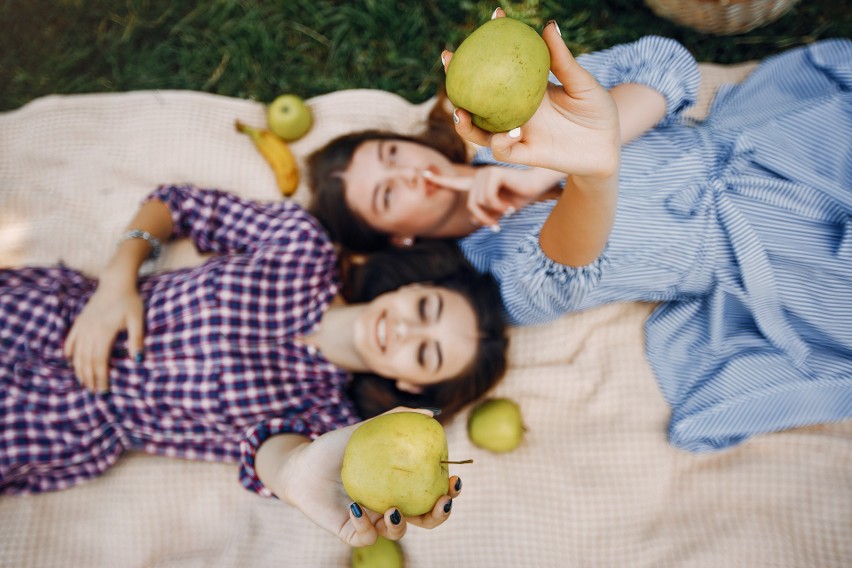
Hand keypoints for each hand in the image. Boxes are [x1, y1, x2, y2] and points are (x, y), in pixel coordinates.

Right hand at [64, 271, 144, 391]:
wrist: (115, 282)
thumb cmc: (129, 301)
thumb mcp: (137, 319)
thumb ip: (137, 339)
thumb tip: (138, 359)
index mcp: (104, 332)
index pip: (100, 361)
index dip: (101, 377)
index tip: (104, 390)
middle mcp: (90, 331)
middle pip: (86, 361)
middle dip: (89, 378)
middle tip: (93, 392)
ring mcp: (83, 326)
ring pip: (77, 353)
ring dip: (79, 369)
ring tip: (83, 382)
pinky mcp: (80, 321)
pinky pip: (71, 339)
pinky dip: (69, 352)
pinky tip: (70, 360)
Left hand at [278, 408, 461, 546]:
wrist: (300, 465)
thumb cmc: (333, 448)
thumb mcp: (364, 429)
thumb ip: (394, 419)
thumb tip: (431, 412)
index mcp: (399, 485)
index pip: (432, 492)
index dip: (450, 491)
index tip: (456, 478)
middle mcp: (390, 505)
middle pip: (425, 519)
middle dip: (440, 514)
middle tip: (443, 501)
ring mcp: (372, 520)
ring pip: (398, 532)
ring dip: (401, 524)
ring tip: (392, 508)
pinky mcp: (351, 531)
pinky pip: (366, 536)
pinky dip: (365, 525)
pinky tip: (356, 507)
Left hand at [424, 166, 563, 226]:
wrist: (537, 185)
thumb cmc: (520, 196)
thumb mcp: (500, 210)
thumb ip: (486, 214)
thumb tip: (472, 220)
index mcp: (478, 183)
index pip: (455, 182)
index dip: (439, 180)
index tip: (423, 174)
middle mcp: (479, 176)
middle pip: (471, 205)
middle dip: (483, 218)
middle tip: (496, 226)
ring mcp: (485, 173)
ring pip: (478, 202)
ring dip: (493, 214)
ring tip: (507, 213)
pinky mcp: (493, 173)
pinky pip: (488, 198)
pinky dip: (499, 208)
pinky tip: (509, 208)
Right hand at [443, 13, 619, 177]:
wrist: (607, 148)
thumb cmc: (597, 112)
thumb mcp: (582, 83)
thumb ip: (563, 61)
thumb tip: (548, 26)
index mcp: (526, 89)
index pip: (501, 64)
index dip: (493, 41)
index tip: (493, 17)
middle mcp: (516, 110)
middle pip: (478, 97)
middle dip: (458, 79)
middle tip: (448, 60)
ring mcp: (518, 133)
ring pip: (480, 131)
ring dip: (465, 123)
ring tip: (459, 110)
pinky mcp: (527, 154)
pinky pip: (506, 151)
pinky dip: (502, 143)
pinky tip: (509, 132)